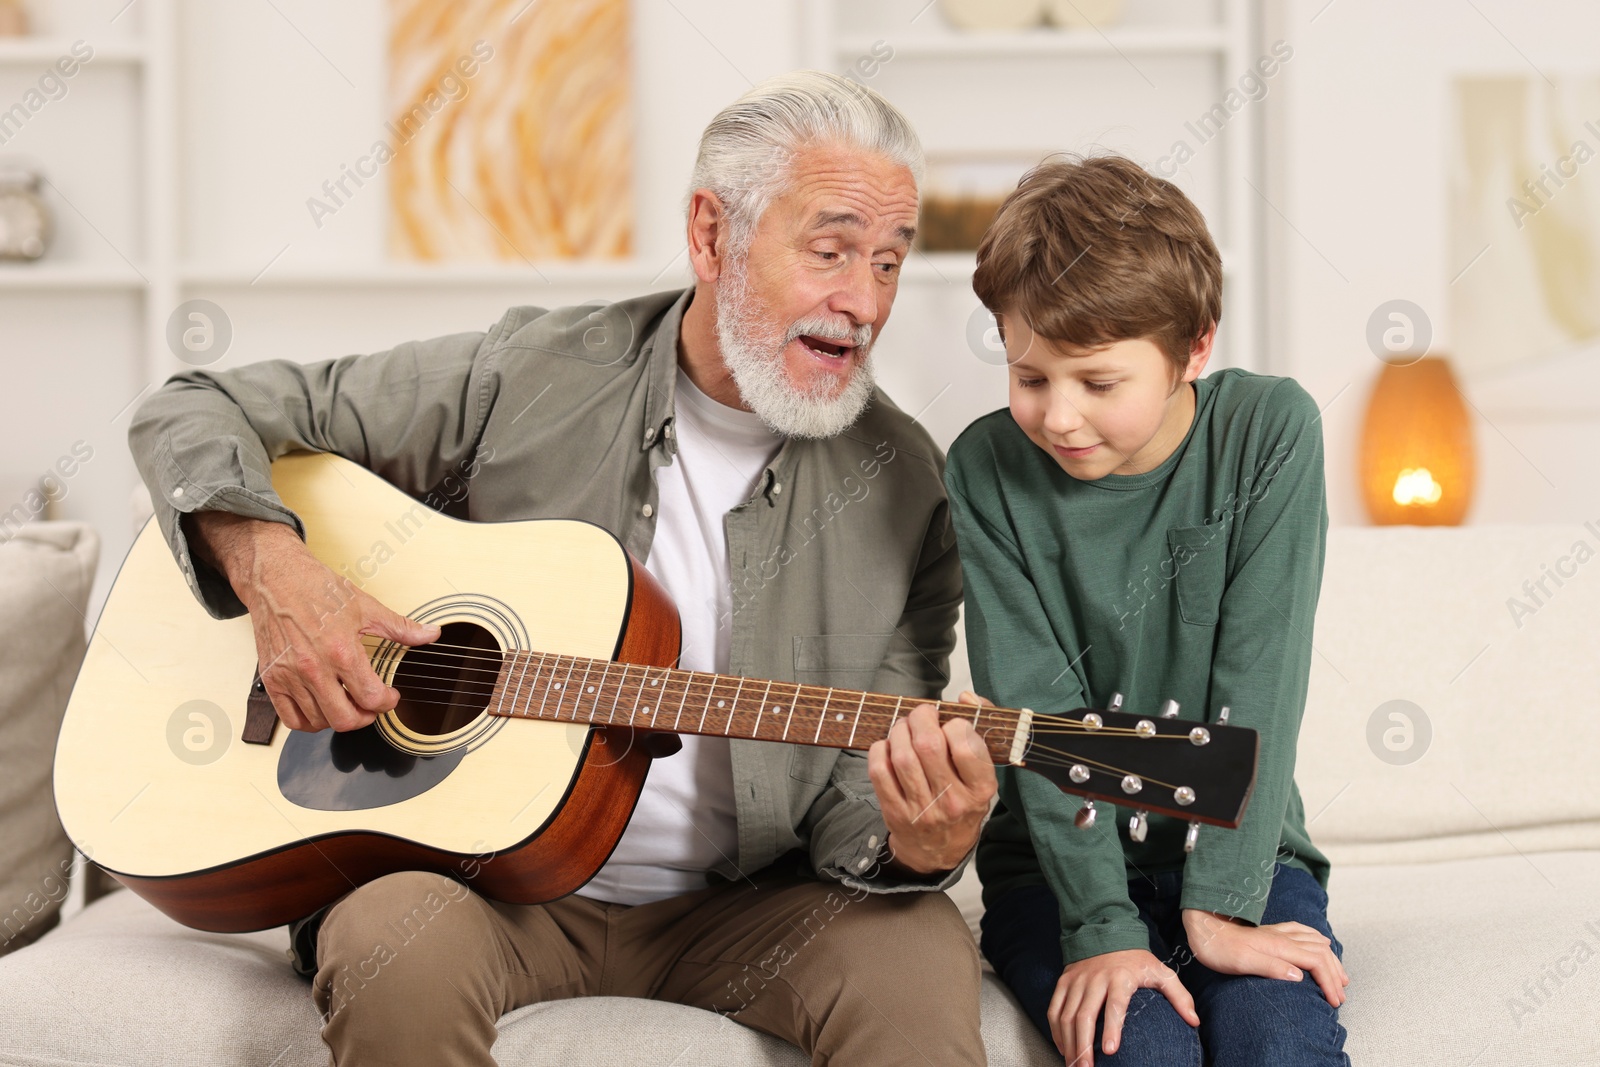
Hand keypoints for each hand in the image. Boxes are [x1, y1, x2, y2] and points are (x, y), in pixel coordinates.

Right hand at [189, 511, 439, 732]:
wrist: (275, 577)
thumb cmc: (317, 588)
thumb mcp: (366, 606)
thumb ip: (400, 628)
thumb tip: (431, 634)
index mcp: (341, 651)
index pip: (371, 698)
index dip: (388, 702)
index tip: (390, 696)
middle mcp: (314, 668)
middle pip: (345, 719)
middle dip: (366, 717)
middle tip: (371, 706)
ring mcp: (289, 676)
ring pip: (318, 722)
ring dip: (338, 718)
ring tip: (348, 704)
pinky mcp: (271, 678)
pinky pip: (290, 719)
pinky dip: (308, 722)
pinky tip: (321, 709)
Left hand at [866, 691, 997, 874]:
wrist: (940, 849)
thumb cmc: (962, 800)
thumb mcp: (981, 773)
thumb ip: (980, 728)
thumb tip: (966, 696)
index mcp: (980, 789)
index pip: (966, 745)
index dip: (955, 723)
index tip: (951, 723)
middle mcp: (953, 801)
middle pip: (929, 745)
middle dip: (920, 718)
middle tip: (921, 714)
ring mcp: (922, 809)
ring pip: (902, 756)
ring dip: (899, 731)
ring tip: (904, 726)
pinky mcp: (895, 813)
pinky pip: (879, 772)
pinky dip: (879, 750)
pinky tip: (888, 746)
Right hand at [1050, 949, 1197, 1064]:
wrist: (1106, 932)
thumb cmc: (1136, 960)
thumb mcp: (1161, 972)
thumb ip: (1179, 996)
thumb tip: (1194, 1021)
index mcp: (1120, 978)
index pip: (1114, 1005)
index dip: (1111, 1028)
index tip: (1110, 1051)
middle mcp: (1095, 979)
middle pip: (1084, 1016)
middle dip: (1084, 1046)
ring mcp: (1076, 981)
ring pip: (1066, 1016)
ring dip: (1069, 1043)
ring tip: (1075, 1065)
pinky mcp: (1063, 983)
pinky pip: (1054, 1010)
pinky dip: (1056, 1032)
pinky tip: (1064, 1049)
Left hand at [1182, 908, 1348, 1006]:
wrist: (1203, 926)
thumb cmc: (1219, 948)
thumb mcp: (1242, 962)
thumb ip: (1271, 967)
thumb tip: (1299, 976)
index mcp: (1280, 947)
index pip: (1316, 963)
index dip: (1329, 982)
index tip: (1334, 1001)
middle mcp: (1283, 937)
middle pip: (1321, 953)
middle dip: (1335, 974)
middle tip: (1340, 995)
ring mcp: (1278, 933)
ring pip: (1315, 942)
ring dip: (1331, 959)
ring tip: (1340, 976)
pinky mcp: (1271, 932)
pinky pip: (1303, 931)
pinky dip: (1319, 940)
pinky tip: (1321, 944)